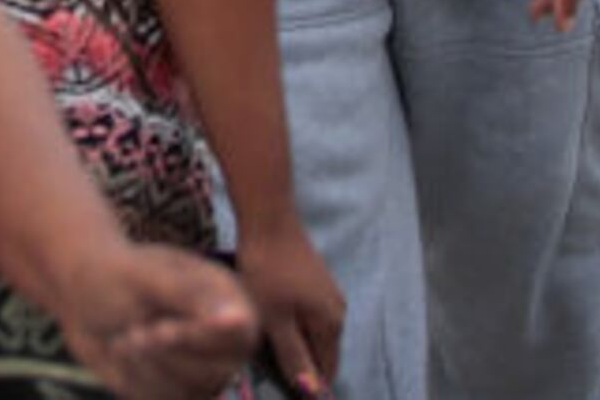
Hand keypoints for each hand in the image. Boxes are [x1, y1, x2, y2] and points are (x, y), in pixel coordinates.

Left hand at [53, 238, 258, 396]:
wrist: (83, 296)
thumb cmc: (118, 274)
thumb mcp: (147, 276)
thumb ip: (190, 295)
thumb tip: (238, 317)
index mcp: (229, 299)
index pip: (239, 334)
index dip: (199, 338)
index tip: (160, 328)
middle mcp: (225, 340)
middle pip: (215, 372)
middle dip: (164, 353)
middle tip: (132, 330)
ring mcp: (205, 371)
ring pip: (188, 392)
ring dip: (145, 366)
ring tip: (124, 337)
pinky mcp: (180, 393)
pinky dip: (134, 380)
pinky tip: (123, 354)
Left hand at [230, 212, 344, 397]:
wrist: (267, 216)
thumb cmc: (267, 268)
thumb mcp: (275, 318)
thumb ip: (294, 356)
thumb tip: (312, 391)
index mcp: (332, 325)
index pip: (327, 372)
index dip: (304, 383)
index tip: (276, 378)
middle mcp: (337, 310)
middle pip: (319, 352)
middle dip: (295, 359)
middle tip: (262, 352)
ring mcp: (327, 293)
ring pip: (310, 331)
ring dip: (290, 338)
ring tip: (261, 329)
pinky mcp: (315, 279)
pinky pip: (304, 312)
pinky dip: (288, 318)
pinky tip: (266, 310)